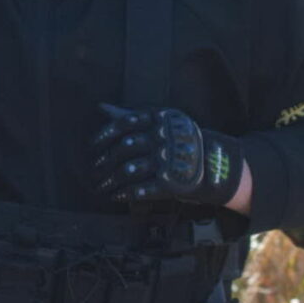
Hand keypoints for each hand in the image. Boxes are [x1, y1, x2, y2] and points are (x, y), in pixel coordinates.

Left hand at [91, 103, 244, 207]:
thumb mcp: (158, 121)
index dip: (105, 135)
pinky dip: (125, 194)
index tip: (93, 146)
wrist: (210, 162)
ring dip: (110, 180)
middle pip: (123, 149)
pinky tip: (116, 196)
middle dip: (104, 161)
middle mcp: (161, 138)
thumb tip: (100, 107)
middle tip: (95, 170)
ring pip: (128, 170)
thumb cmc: (176, 139)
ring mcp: (165, 160)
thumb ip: (129, 115)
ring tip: (101, 186)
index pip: (124, 124)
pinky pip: (140, 189)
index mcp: (158, 120)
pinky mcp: (168, 182)